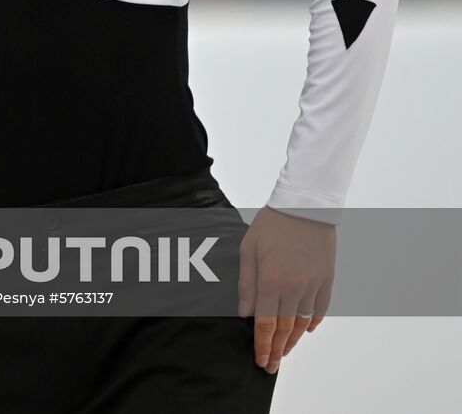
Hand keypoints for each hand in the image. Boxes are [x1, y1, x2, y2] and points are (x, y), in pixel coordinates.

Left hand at [238, 205, 335, 374]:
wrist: (305, 206)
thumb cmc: (271, 225)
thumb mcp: (248, 249)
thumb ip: (246, 284)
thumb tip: (244, 313)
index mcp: (271, 281)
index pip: (265, 324)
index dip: (262, 345)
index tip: (260, 360)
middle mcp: (294, 287)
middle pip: (284, 328)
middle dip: (276, 350)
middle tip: (270, 366)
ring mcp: (313, 285)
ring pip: (302, 322)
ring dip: (292, 340)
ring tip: (283, 351)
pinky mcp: (327, 280)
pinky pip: (320, 309)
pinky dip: (311, 322)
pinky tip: (304, 330)